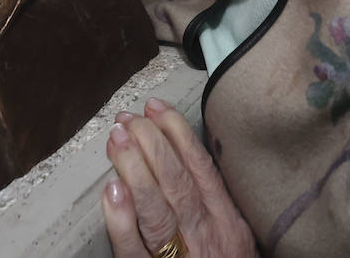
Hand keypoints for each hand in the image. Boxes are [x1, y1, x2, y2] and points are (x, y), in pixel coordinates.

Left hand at [103, 98, 256, 257]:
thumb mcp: (237, 235)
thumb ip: (219, 203)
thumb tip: (191, 159)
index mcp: (224, 218)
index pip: (200, 166)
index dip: (177, 133)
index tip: (156, 107)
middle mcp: (203, 231)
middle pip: (176, 180)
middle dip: (152, 143)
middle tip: (129, 118)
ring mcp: (179, 256)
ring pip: (155, 208)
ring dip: (135, 168)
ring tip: (116, 139)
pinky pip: (134, 249)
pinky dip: (122, 220)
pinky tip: (112, 191)